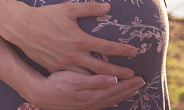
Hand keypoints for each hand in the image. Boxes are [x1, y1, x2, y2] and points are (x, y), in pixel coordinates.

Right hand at [5, 1, 137, 78]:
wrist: (22, 28)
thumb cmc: (46, 15)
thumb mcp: (69, 8)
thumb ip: (90, 8)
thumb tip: (108, 7)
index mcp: (79, 40)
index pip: (106, 47)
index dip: (122, 50)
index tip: (134, 52)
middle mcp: (74, 56)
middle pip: (102, 68)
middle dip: (119, 73)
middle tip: (133, 76)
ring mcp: (64, 65)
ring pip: (88, 77)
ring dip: (104, 80)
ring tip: (117, 83)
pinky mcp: (55, 69)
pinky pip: (74, 78)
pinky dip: (86, 82)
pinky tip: (93, 84)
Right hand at [25, 71, 143, 109]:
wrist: (41, 94)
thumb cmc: (57, 83)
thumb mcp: (75, 79)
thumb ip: (95, 80)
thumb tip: (113, 79)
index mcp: (93, 94)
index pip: (116, 89)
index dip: (128, 83)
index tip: (140, 77)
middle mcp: (93, 102)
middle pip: (115, 95)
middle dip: (129, 89)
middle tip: (142, 82)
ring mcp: (88, 105)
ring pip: (110, 100)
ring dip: (123, 95)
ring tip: (134, 90)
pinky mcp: (82, 104)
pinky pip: (102, 103)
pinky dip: (111, 101)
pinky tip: (114, 101)